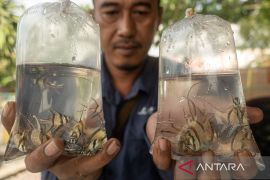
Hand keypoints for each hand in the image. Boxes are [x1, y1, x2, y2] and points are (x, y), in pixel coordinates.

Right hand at [1, 101, 119, 179]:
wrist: (77, 170)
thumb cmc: (59, 147)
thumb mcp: (49, 130)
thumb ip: (46, 115)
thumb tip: (36, 96)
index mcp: (36, 148)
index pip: (18, 137)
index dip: (11, 123)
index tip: (11, 106)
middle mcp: (50, 161)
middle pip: (38, 162)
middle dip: (44, 153)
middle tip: (56, 143)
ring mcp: (71, 168)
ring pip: (79, 166)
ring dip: (93, 156)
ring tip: (108, 144)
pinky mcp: (89, 169)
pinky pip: (98, 163)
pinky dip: (106, 153)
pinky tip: (114, 143)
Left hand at [146, 107, 262, 179]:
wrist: (171, 106)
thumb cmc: (197, 110)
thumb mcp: (215, 107)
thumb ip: (233, 112)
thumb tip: (257, 114)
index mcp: (219, 153)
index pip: (239, 170)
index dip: (243, 167)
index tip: (241, 153)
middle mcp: (202, 161)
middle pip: (213, 179)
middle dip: (211, 172)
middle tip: (209, 154)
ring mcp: (182, 161)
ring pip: (185, 178)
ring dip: (185, 168)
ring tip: (184, 154)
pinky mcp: (164, 156)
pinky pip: (163, 164)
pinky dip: (162, 155)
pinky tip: (163, 142)